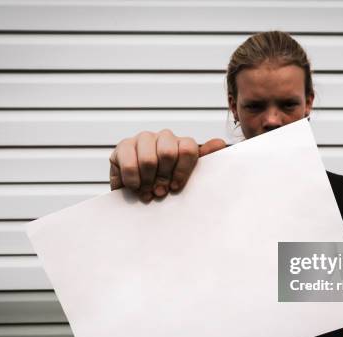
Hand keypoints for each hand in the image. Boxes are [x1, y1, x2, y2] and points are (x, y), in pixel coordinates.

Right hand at [109, 129, 225, 201]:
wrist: (139, 193)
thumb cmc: (167, 185)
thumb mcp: (188, 176)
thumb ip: (205, 160)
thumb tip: (220, 143)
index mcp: (182, 144)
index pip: (187, 148)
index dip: (182, 171)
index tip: (176, 187)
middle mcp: (163, 137)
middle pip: (167, 152)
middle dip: (163, 178)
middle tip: (160, 191)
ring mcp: (142, 139)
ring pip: (148, 159)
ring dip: (148, 181)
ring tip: (148, 191)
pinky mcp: (123, 147)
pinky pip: (130, 164)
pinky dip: (134, 181)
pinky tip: (135, 187)